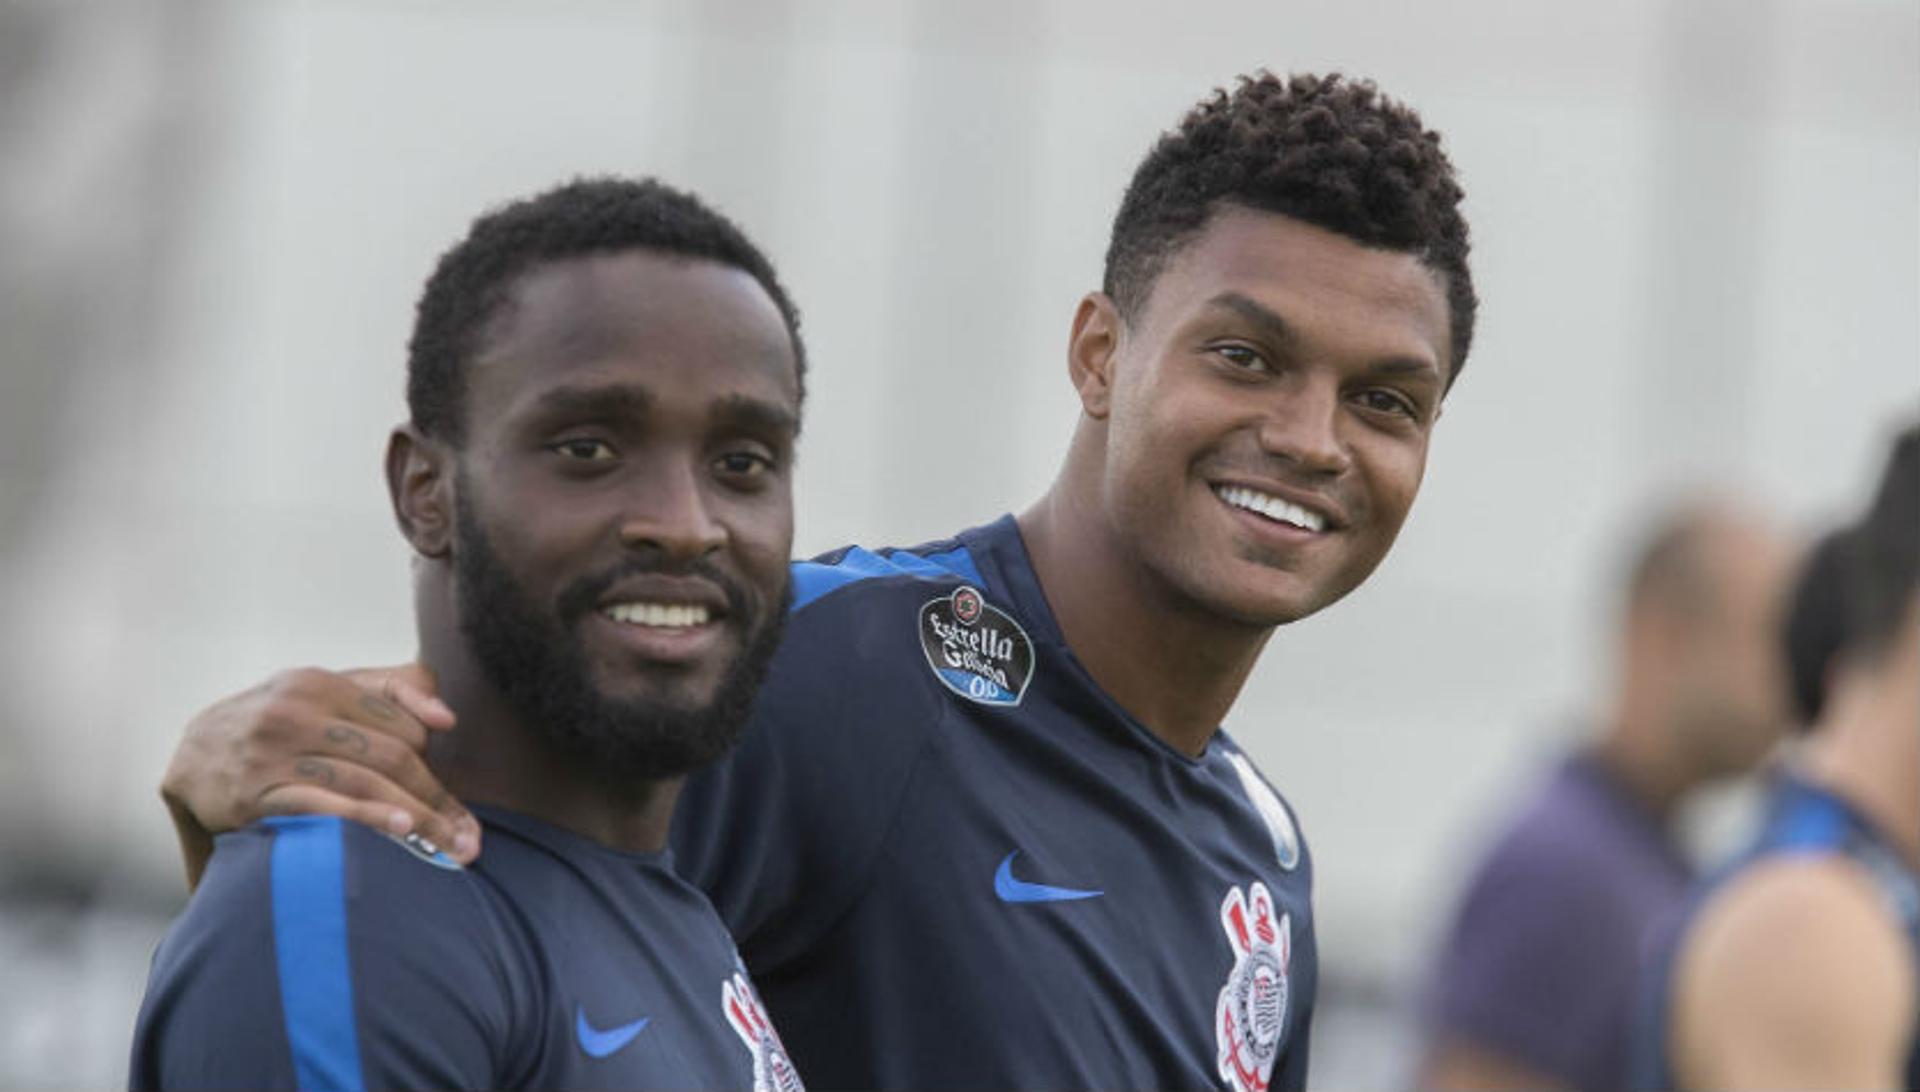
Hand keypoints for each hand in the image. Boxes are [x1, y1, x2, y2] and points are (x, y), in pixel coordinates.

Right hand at [160, 664, 478, 887]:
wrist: (192, 751)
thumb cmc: (278, 724)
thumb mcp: (326, 693)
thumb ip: (390, 692)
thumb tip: (447, 718)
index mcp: (322, 682)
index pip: (402, 724)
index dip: (437, 765)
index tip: (461, 807)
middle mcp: (297, 711)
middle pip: (391, 755)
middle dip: (438, 800)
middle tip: (469, 841)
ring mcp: (273, 751)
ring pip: (364, 781)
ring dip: (415, 817)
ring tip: (449, 846)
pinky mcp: (253, 792)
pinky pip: (320, 804)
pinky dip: (364, 816)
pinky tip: (398, 830)